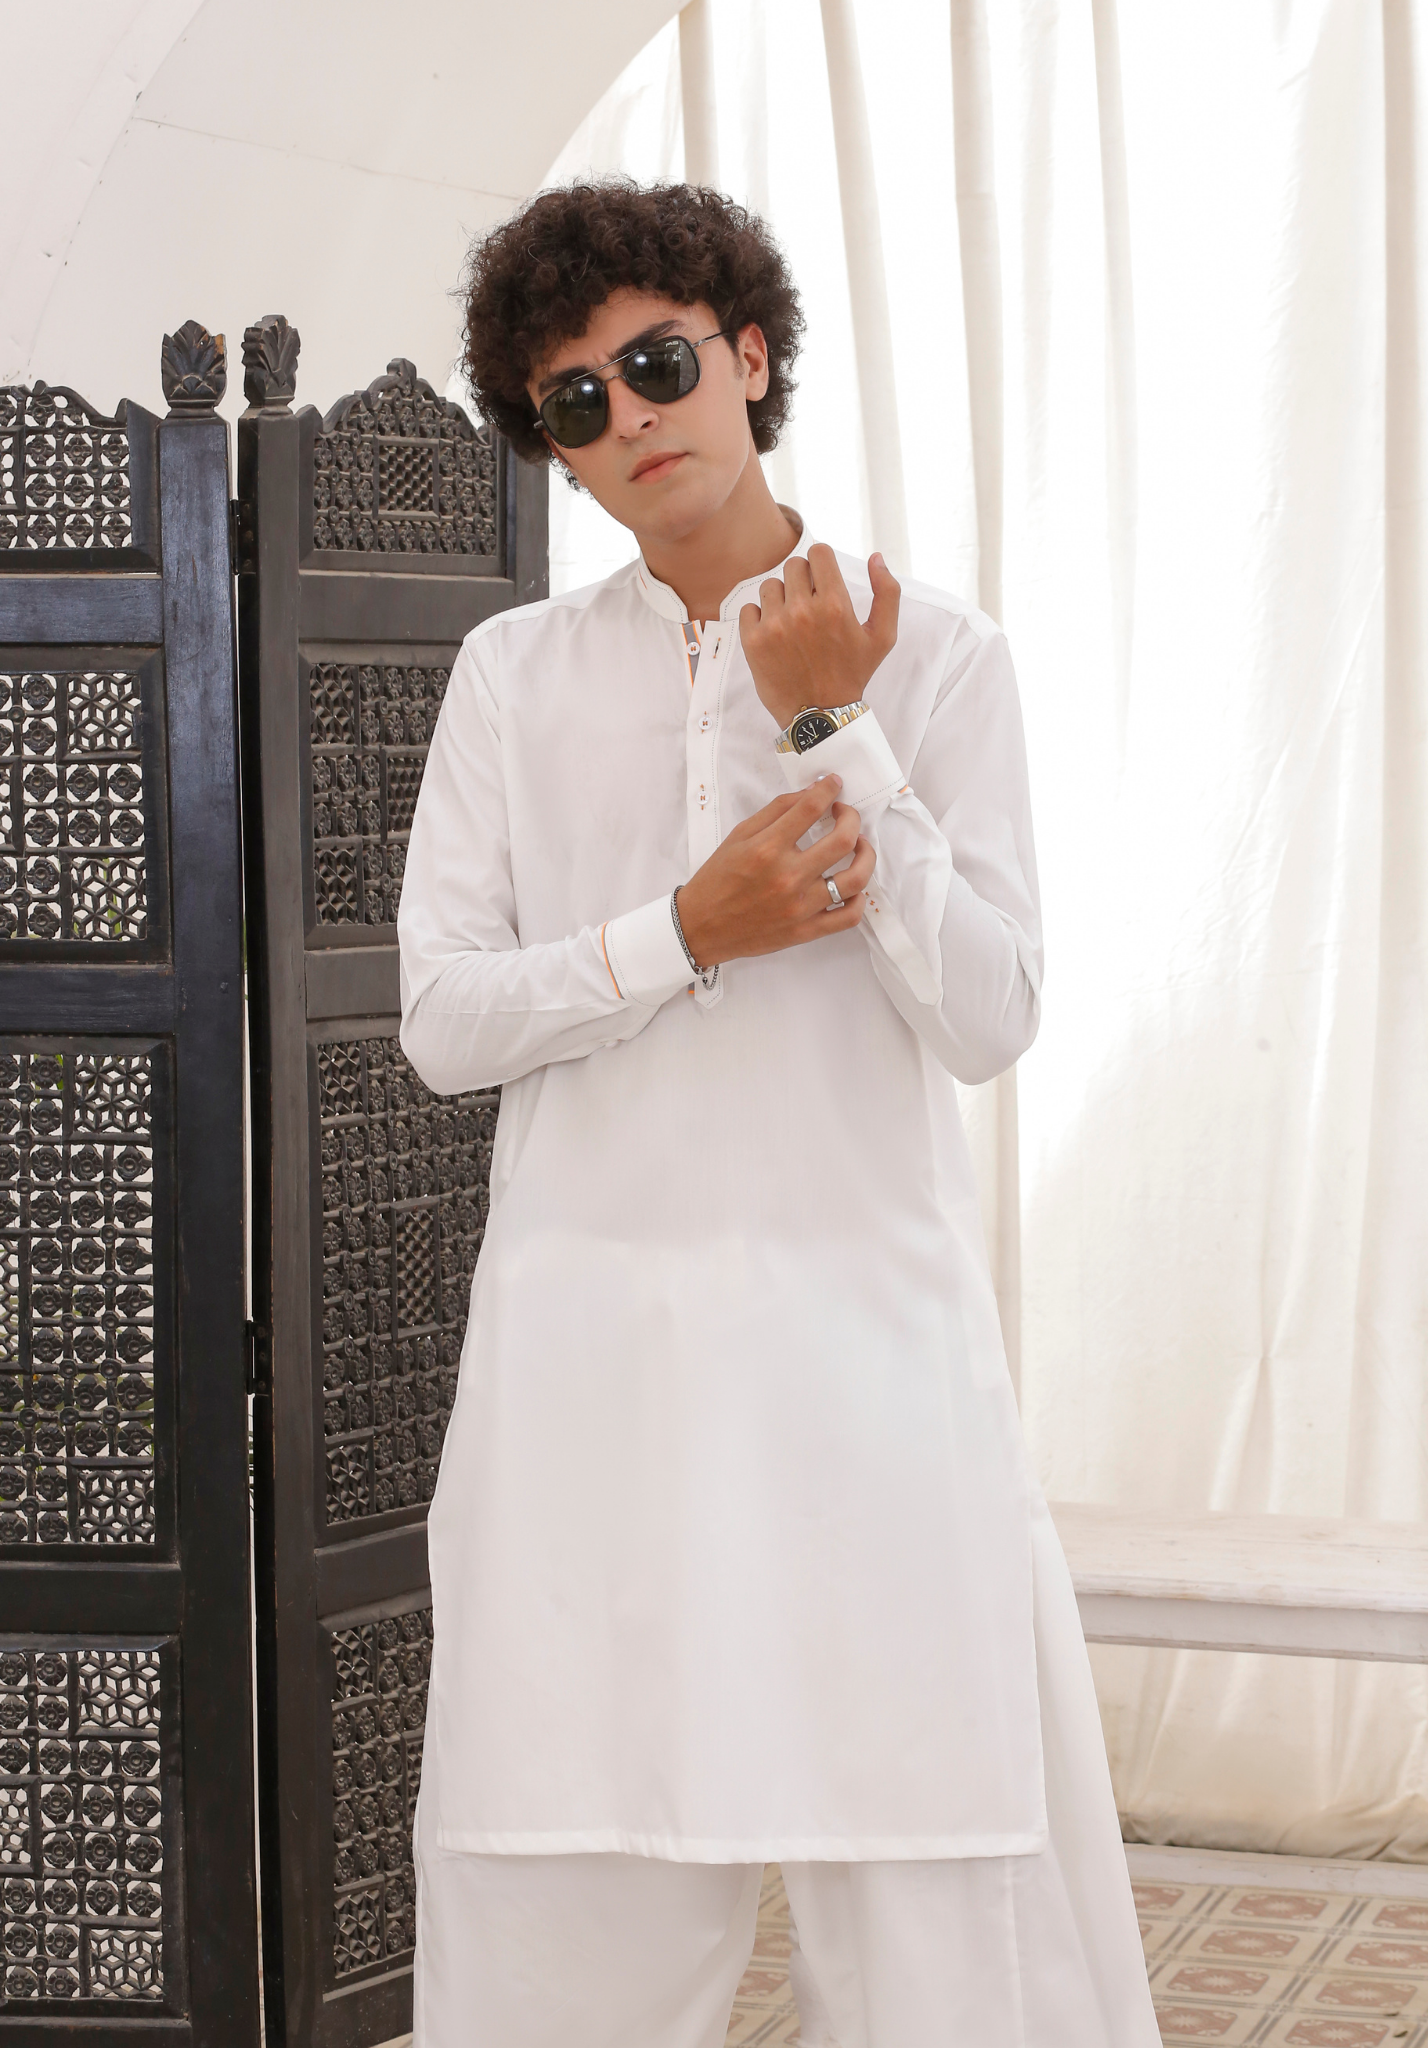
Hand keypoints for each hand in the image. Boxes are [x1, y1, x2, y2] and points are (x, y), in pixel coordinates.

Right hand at [676, 777, 875, 968]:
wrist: (701, 927)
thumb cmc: (718, 880)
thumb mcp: (739, 836)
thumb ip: (776, 811)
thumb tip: (811, 793)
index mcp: (767, 849)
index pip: (811, 808)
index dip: (830, 789)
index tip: (834, 784)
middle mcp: (787, 877)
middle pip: (843, 840)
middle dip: (852, 818)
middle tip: (845, 815)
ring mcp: (800, 907)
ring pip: (855, 879)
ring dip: (866, 856)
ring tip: (859, 847)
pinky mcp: (806, 930)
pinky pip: (848, 917)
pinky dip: (859, 900)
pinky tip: (853, 887)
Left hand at [739, 544, 900, 729]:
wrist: (820, 716)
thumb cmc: (852, 674)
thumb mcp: (883, 637)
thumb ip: (887, 592)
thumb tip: (875, 557)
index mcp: (835, 604)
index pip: (818, 552)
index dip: (821, 563)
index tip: (821, 581)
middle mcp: (802, 611)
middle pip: (793, 565)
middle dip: (802, 581)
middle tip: (809, 607)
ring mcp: (774, 625)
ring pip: (770, 585)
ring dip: (780, 599)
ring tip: (792, 624)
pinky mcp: (753, 641)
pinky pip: (749, 608)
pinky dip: (759, 618)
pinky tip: (775, 636)